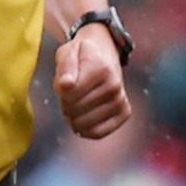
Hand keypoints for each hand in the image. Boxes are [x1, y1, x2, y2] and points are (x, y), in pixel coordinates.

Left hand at [55, 21, 131, 141]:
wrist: (105, 53)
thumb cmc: (82, 55)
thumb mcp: (68, 52)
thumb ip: (65, 68)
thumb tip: (65, 85)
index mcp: (101, 68)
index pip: (69, 95)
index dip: (61, 92)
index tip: (65, 83)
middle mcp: (114, 85)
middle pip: (75, 110)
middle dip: (66, 104)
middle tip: (70, 94)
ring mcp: (121, 100)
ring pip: (84, 124)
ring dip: (74, 118)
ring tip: (76, 104)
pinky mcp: (124, 113)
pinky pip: (98, 133)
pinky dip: (85, 130)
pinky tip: (82, 120)